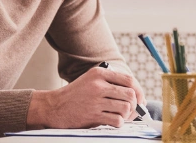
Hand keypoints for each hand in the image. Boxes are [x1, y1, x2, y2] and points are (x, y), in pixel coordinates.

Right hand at [31, 66, 145, 128]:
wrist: (54, 107)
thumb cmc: (76, 95)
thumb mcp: (91, 80)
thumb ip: (110, 83)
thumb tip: (135, 93)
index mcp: (100, 73)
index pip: (129, 79)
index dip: (139, 90)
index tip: (140, 99)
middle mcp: (98, 85)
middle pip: (130, 94)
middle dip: (135, 104)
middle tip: (132, 110)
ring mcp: (95, 100)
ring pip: (125, 108)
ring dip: (127, 115)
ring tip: (120, 115)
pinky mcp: (93, 115)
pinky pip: (116, 120)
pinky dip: (119, 123)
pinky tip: (113, 121)